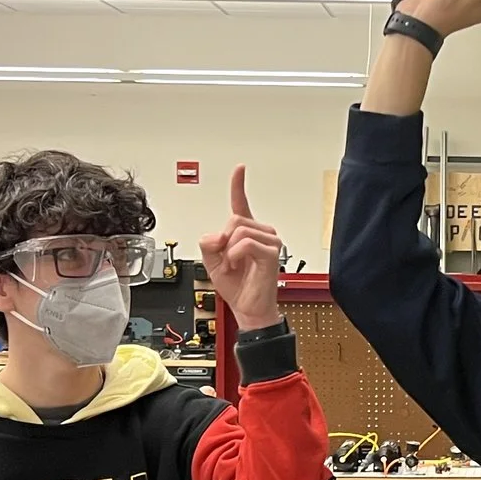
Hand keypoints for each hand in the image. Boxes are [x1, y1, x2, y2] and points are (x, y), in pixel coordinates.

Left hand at [200, 166, 284, 329]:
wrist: (249, 309)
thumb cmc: (238, 288)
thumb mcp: (213, 263)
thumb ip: (209, 244)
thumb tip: (215, 234)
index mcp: (247, 234)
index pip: (241, 204)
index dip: (238, 185)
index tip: (239, 169)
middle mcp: (261, 234)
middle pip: (234, 218)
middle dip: (223, 240)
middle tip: (228, 259)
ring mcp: (269, 242)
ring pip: (238, 230)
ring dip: (229, 251)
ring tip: (235, 265)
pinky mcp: (271, 253)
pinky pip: (244, 243)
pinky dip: (235, 255)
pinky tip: (238, 265)